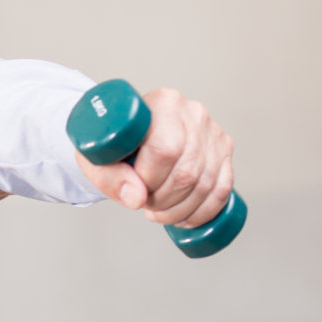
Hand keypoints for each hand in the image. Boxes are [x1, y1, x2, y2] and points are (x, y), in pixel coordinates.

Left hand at [74, 87, 234, 228]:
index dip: (149, 180)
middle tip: (144, 203)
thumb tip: (136, 198)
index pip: (164, 150)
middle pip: (186, 171)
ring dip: (180, 210)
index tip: (135, 188)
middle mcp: (192, 113)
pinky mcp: (223, 151)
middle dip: (162, 200)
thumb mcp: (97, 156)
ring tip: (158, 211)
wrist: (127, 131)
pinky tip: (184, 218)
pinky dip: (203, 212)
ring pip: (205, 185)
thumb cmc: (112, 141)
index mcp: (162, 103)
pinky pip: (222, 190)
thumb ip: (110, 177)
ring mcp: (212, 133)